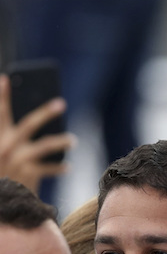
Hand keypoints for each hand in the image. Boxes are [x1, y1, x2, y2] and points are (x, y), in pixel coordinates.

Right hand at [0, 74, 72, 192]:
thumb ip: (5, 136)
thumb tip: (25, 125)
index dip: (0, 95)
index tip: (6, 78)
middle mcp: (5, 147)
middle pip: (28, 124)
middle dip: (45, 112)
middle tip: (60, 103)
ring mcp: (17, 161)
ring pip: (46, 145)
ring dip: (61, 141)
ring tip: (73, 141)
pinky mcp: (28, 175)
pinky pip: (50, 168)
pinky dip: (59, 168)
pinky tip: (67, 167)